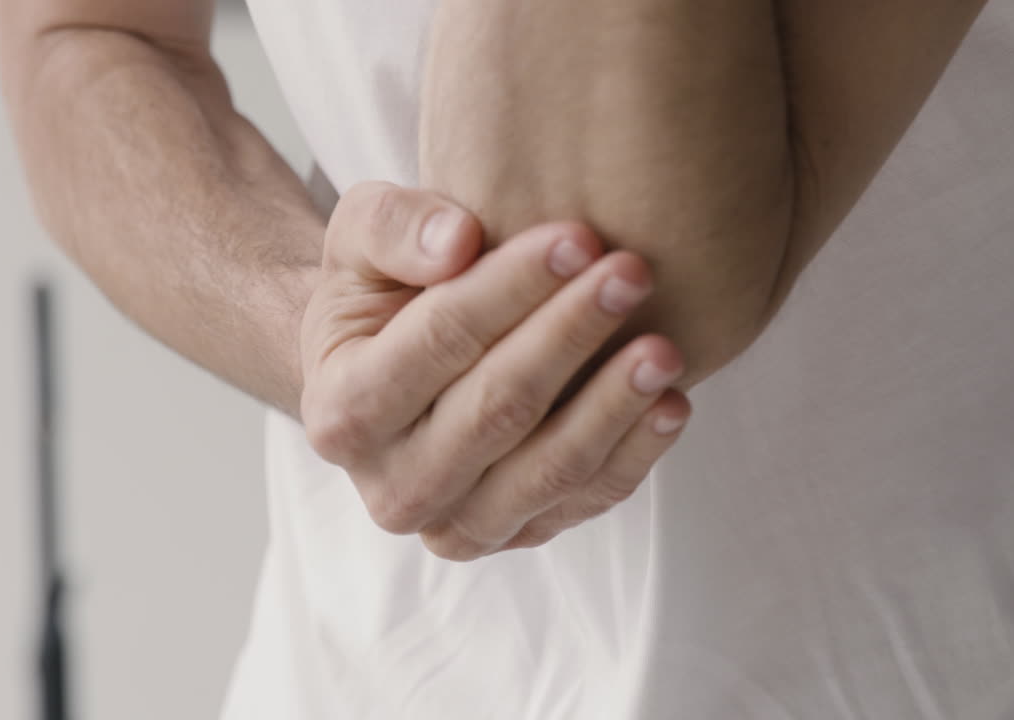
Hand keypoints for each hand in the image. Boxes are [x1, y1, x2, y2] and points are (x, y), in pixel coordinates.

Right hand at [299, 182, 691, 560]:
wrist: (387, 373)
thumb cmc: (379, 296)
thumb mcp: (357, 242)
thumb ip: (392, 227)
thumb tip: (458, 241)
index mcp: (342, 411)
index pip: (437, 341)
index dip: (511, 288)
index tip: (578, 236)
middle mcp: (392, 485)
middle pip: (498, 408)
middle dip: (571, 335)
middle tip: (632, 272)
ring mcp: (455, 524)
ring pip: (547, 469)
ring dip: (613, 405)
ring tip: (666, 346)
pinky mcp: (513, 535)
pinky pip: (583, 501)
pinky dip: (633, 456)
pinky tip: (672, 405)